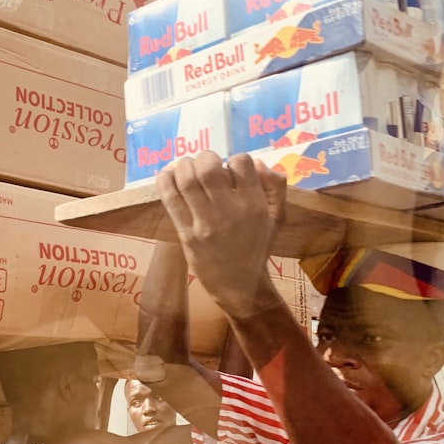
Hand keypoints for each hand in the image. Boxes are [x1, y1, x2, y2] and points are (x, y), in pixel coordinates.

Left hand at [156, 152, 286, 317]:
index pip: (241, 162)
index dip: (233, 160)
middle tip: (204, 165)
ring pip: (187, 180)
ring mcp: (206, 223)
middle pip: (209, 167)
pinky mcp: (187, 234)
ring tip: (186, 168)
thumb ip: (276, 186)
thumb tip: (259, 162)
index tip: (230, 170)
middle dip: (204, 157)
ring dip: (183, 166)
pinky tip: (167, 175)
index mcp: (255, 203)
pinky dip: (165, 181)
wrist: (239, 285)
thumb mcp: (278, 217)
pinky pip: (171, 200)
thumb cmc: (257, 247)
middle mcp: (230, 211)